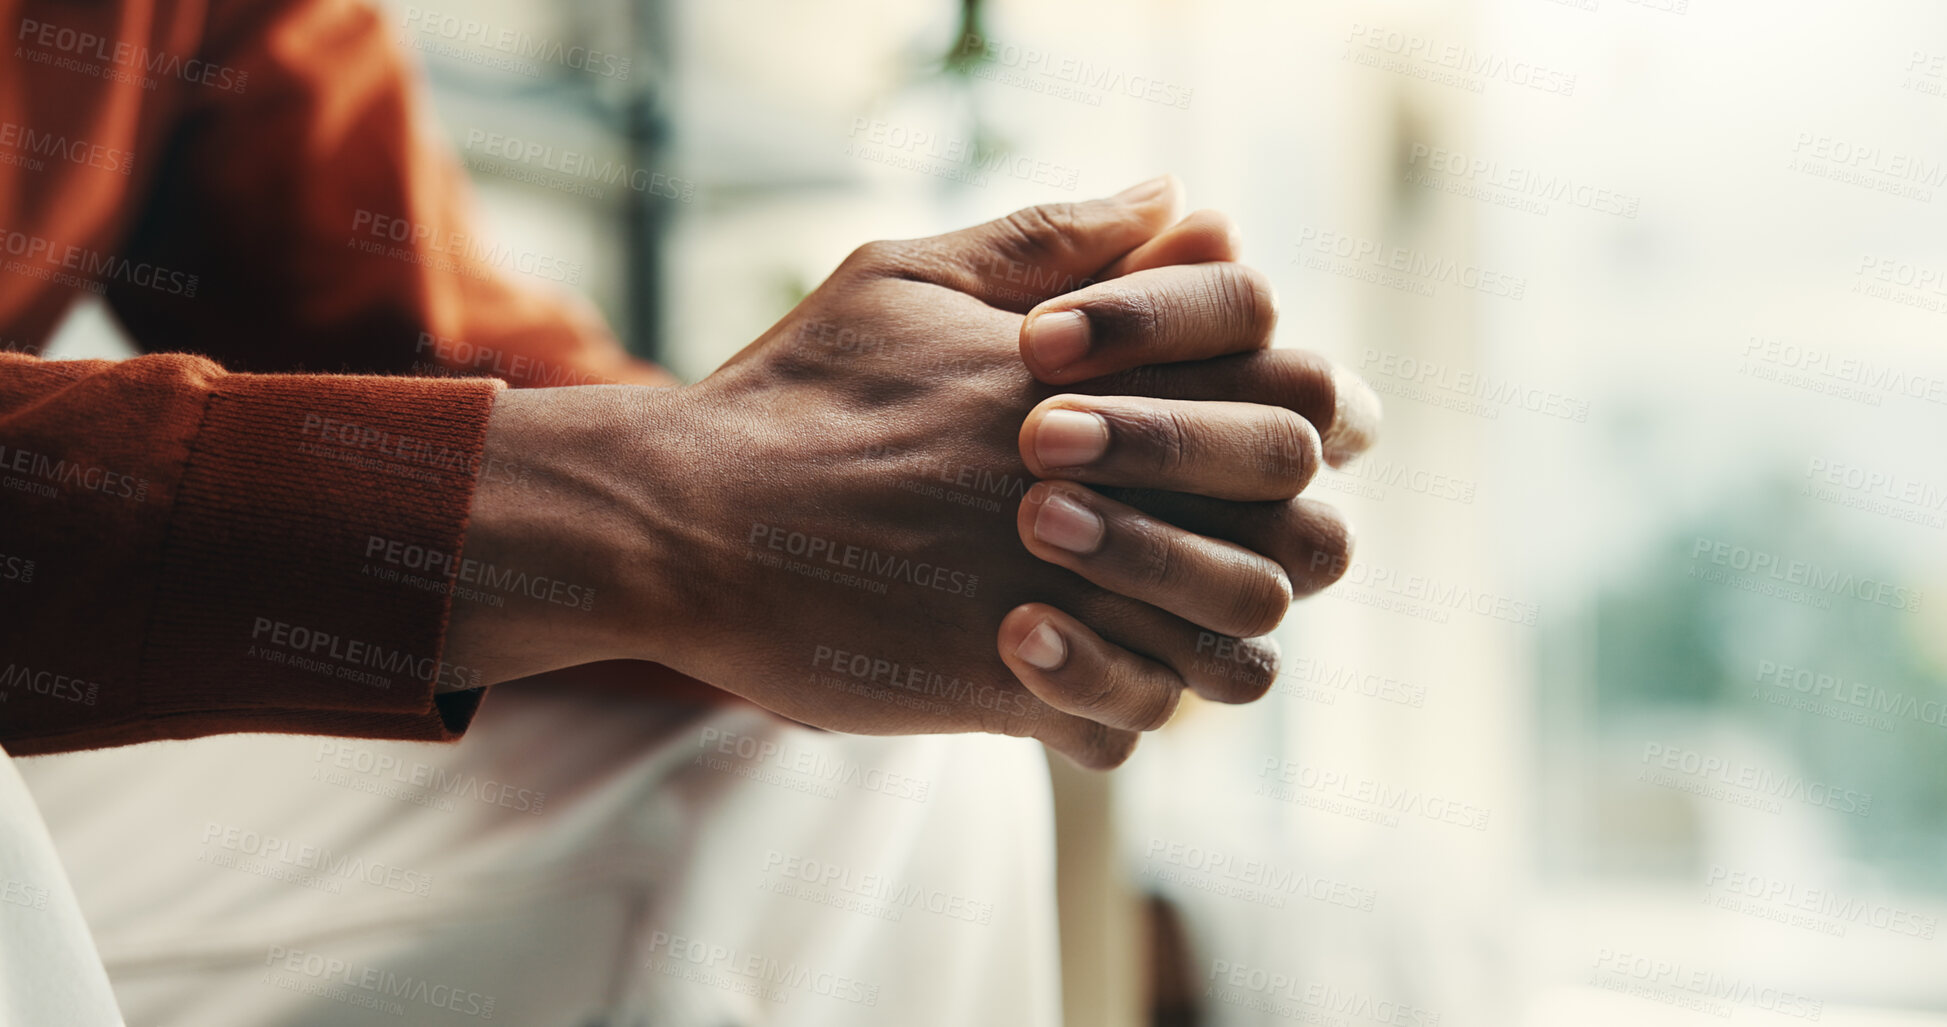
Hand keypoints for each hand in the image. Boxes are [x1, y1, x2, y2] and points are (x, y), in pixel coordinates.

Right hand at [448, 179, 1377, 767]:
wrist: (685, 519)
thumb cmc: (797, 394)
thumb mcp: (913, 277)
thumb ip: (1055, 239)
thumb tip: (1178, 198)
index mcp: (1107, 382)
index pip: (1305, 394)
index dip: (1298, 420)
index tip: (1237, 442)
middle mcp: (1112, 488)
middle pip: (1306, 536)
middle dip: (1275, 541)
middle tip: (1203, 543)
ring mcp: (1069, 595)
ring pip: (1235, 656)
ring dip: (1198, 642)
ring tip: (1130, 620)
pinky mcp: (1009, 688)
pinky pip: (1124, 733)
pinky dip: (1104, 714)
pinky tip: (1047, 673)